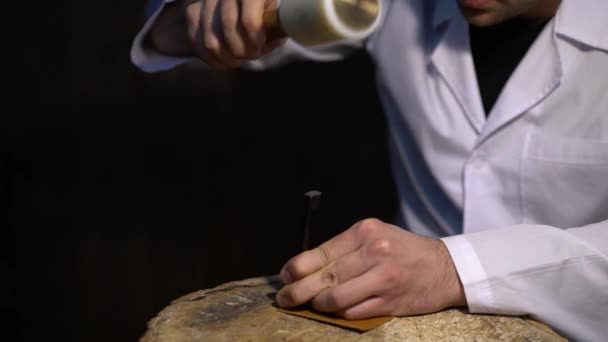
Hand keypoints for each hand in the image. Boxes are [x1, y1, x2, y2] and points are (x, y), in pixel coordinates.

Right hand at [149, 0, 285, 68]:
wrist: (239, 4)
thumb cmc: (264, 10)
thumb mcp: (274, 14)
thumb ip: (274, 26)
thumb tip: (273, 40)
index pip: (248, 19)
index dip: (254, 40)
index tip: (259, 49)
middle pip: (228, 27)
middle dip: (240, 50)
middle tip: (250, 56)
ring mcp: (206, 0)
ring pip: (211, 41)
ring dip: (227, 58)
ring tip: (238, 60)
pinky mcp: (192, 12)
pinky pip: (197, 43)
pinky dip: (212, 59)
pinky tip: (224, 62)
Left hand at [277, 218, 466, 318]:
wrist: (445, 268)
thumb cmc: (403, 251)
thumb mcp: (375, 237)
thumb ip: (344, 250)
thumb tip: (305, 268)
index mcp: (365, 232)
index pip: (321, 252)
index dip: (297, 267)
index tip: (285, 276)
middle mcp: (374, 252)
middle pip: (325, 277)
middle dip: (299, 291)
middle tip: (285, 298)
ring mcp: (383, 278)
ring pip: (336, 298)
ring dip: (318, 305)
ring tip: (312, 306)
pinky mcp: (391, 301)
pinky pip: (354, 311)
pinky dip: (340, 313)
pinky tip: (335, 312)